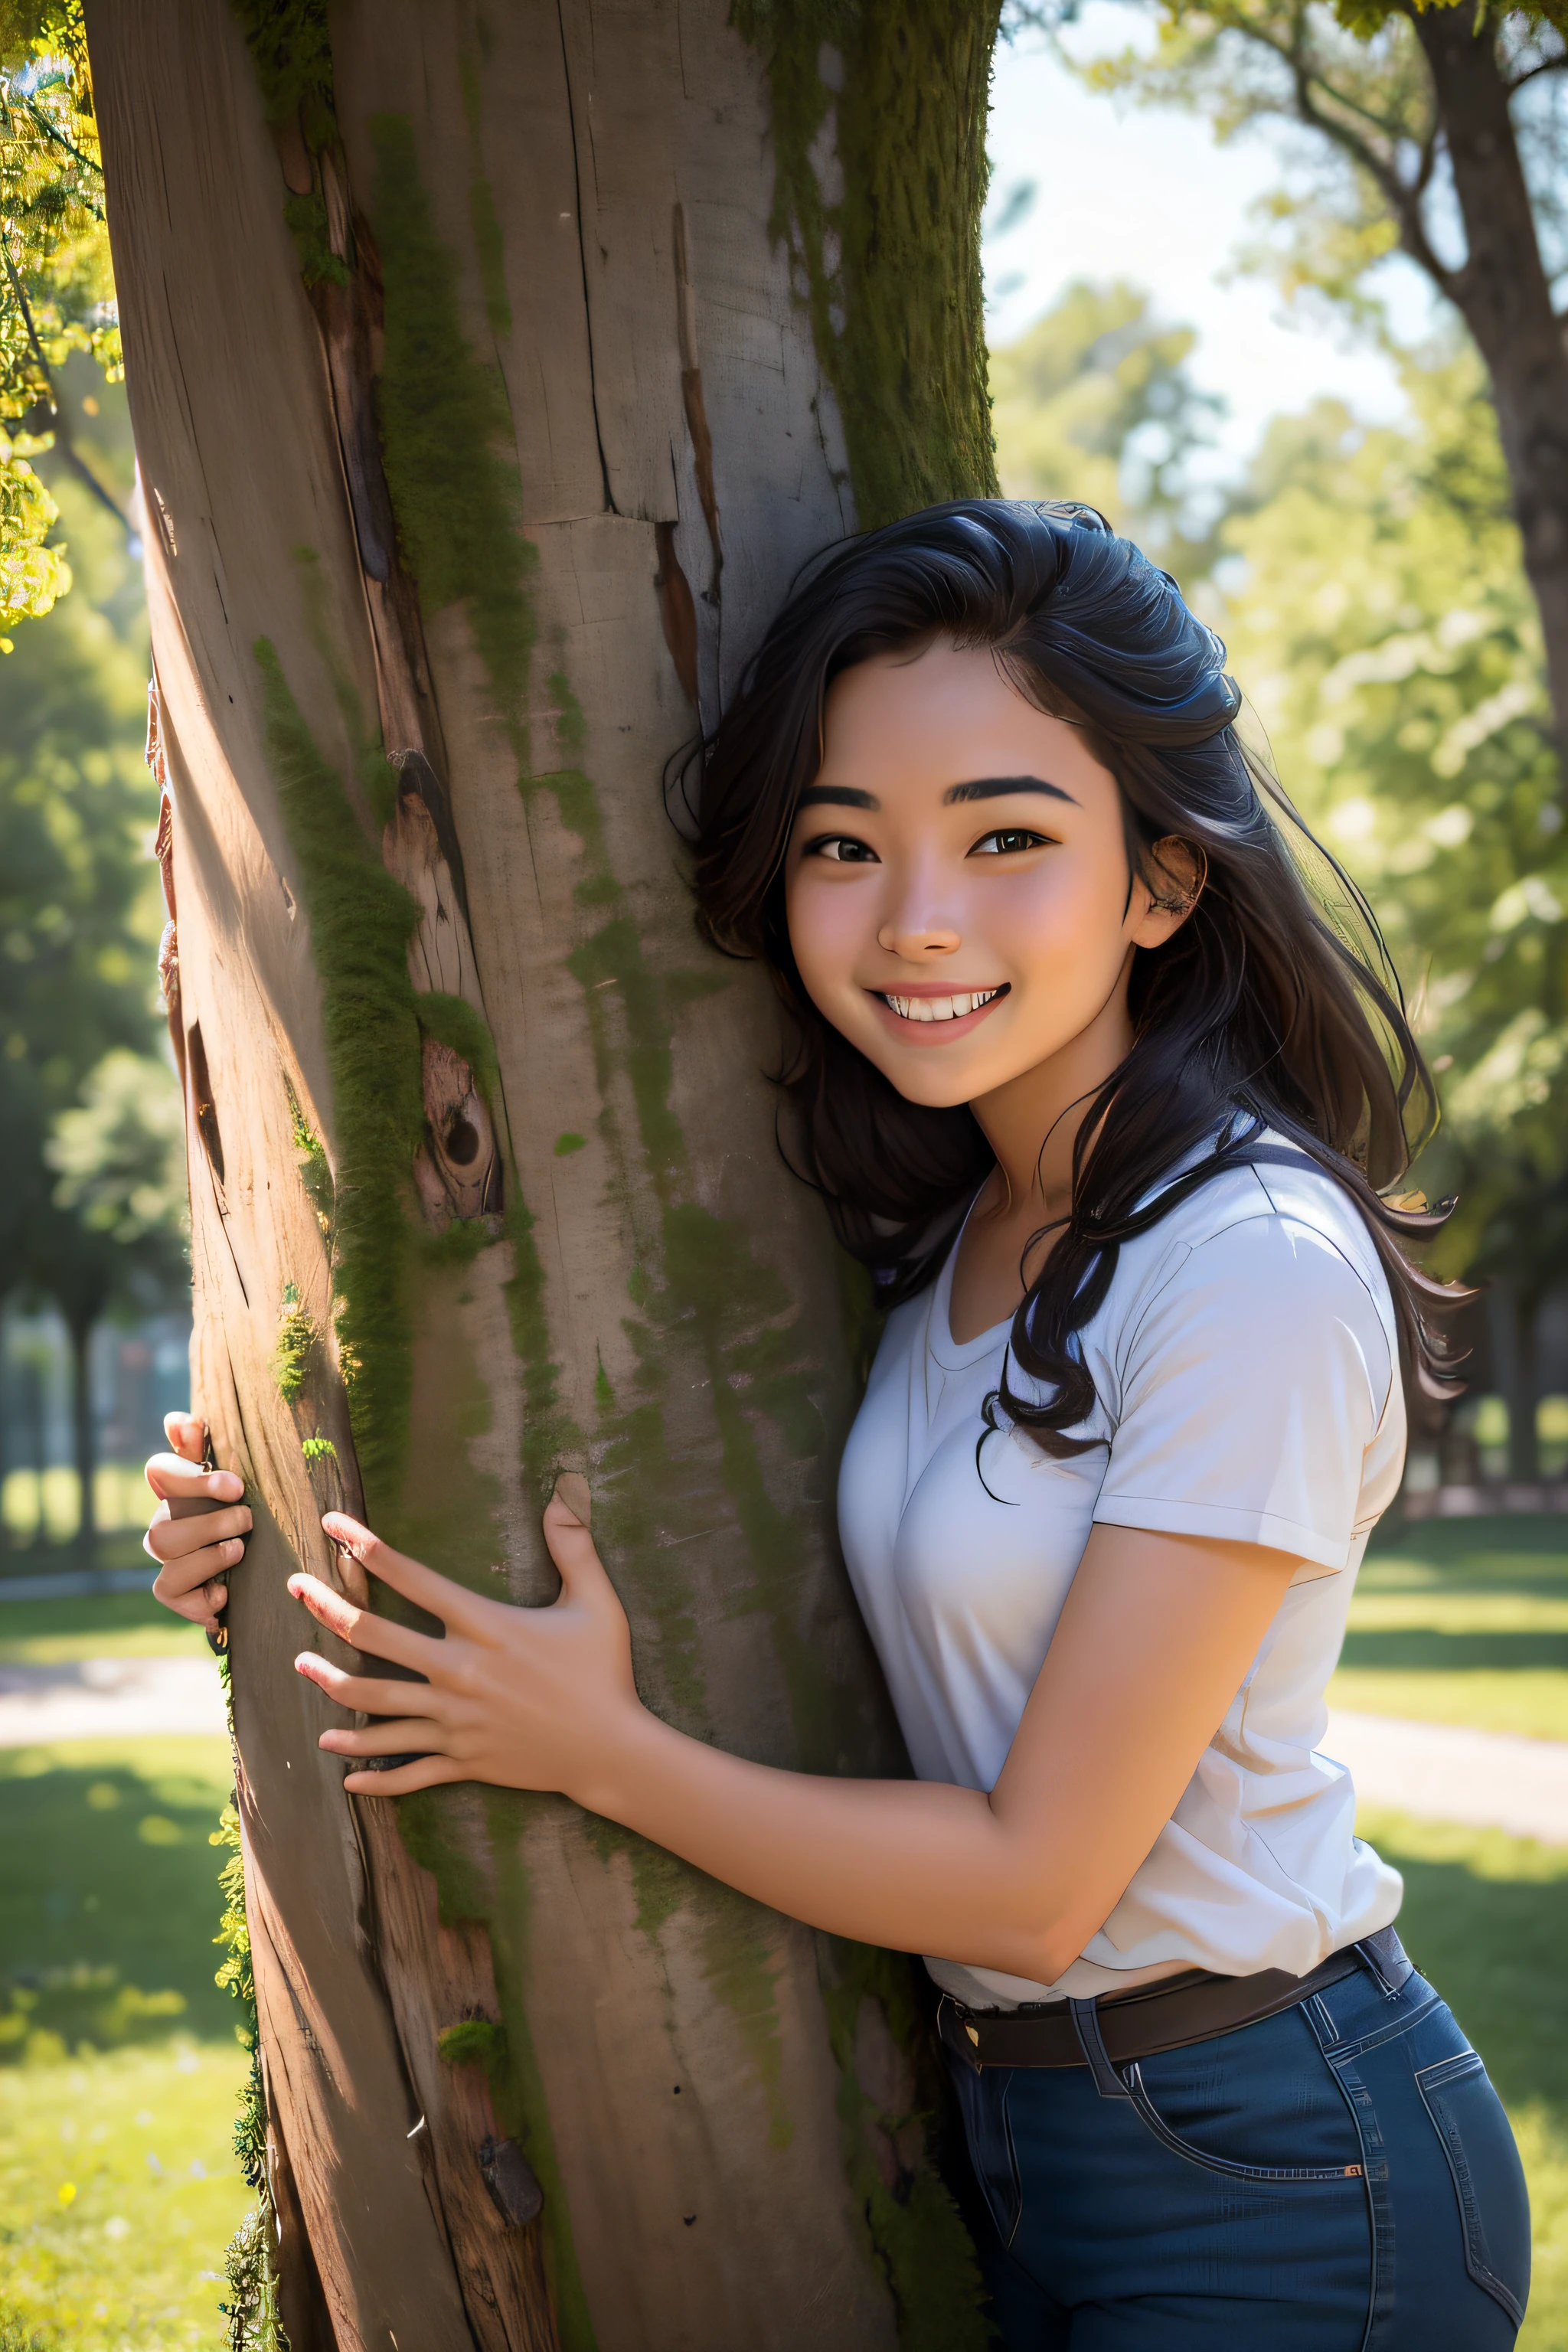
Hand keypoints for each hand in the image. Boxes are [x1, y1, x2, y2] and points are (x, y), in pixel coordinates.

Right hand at [143, 1412, 251, 1631]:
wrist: (258, 1576)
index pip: (160, 1470)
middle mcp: (165, 1524)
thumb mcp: (234, 1487)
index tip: (234, 1485)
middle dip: (209, 1521)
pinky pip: (169, 1591)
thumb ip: (207, 1451)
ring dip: (208, 1551)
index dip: (188, 1474)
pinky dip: (202, 1593)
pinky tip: (226, 1591)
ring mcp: (165, 1560)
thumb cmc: (242, 1519)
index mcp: (178, 1493)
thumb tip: (180, 1419)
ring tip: (238, 1549)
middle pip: (162, 1519)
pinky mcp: (173, 1594)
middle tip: (247, 1519)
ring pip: (163, 1550)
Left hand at [288, 1486, 641, 1797]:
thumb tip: (563, 1492)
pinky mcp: (461, 1760)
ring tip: (301, 1667)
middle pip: (374, 1636)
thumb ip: (575, 1546)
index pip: (414, 1579)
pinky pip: (404, 1769)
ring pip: (374, 1704)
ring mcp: (455, 1721)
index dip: (368, 1548)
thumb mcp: (597, 1603)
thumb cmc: (604, 1672)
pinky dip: (369, 1773)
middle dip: (326, 1608)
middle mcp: (460, 1671)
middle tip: (294, 1589)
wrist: (611, 1751)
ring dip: (330, 1685)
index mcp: (487, 1627)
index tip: (334, 1526)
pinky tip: (340, 1767)